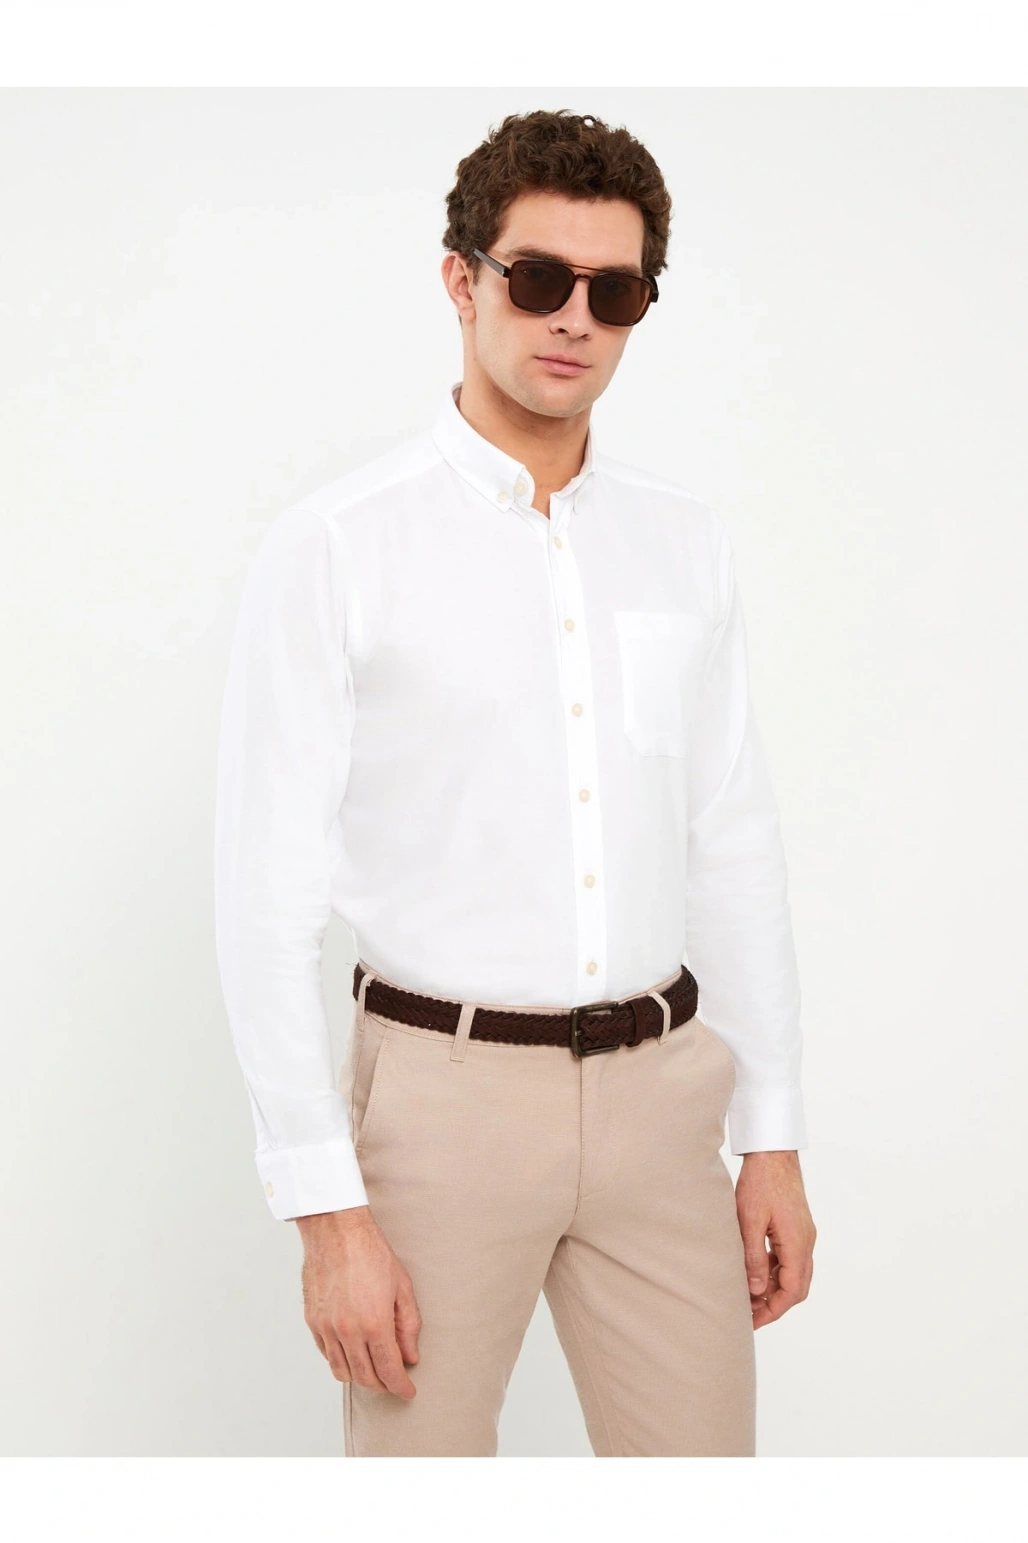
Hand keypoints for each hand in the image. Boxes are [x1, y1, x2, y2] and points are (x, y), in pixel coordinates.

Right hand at [295, 1205, 421, 1397]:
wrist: (335, 1229)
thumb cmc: (370, 1252)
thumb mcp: (401, 1286)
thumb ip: (408, 1325)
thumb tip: (410, 1355)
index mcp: (374, 1323)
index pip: (389, 1370)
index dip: (401, 1386)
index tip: (408, 1392)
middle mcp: (347, 1331)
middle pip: (365, 1377)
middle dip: (383, 1385)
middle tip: (394, 1381)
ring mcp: (326, 1327)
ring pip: (342, 1371)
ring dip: (360, 1377)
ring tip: (374, 1370)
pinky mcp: (312, 1320)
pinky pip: (326, 1354)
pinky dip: (340, 1361)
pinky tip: (353, 1352)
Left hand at [734, 1151, 815, 1328]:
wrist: (773, 1152)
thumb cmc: (760, 1182)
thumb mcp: (749, 1221)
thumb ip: (753, 1258)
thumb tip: (756, 1291)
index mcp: (797, 1243)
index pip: (792, 1291)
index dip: (773, 1310)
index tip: (753, 1321)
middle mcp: (806, 1242)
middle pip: (796, 1287)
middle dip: (774, 1304)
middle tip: (749, 1314)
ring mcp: (803, 1234)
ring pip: (794, 1273)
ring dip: (774, 1287)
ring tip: (748, 1296)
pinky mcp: (797, 1227)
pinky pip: (789, 1258)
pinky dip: (775, 1270)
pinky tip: (755, 1271)